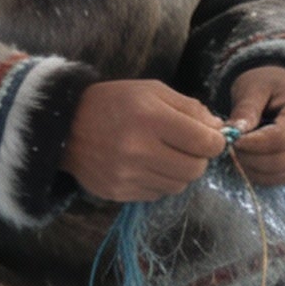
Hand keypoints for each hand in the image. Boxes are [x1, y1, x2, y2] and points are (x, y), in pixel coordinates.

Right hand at [61, 80, 226, 201]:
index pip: (204, 143)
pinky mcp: (118, 192)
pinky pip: (156, 194)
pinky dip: (159, 181)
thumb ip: (190, 108)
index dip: (216, 142)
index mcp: (151, 118)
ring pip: (178, 186)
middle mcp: (139, 150)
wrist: (64, 125)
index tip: (211, 138)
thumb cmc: (113, 102)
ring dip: (179, 172)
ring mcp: (127, 175)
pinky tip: (145, 165)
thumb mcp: (152, 91)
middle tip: (188, 147)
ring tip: (164, 154)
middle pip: (195, 169)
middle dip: (199, 158)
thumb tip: (219, 129)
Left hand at [227, 67, 284, 186]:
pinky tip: (249, 157)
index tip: (232, 140)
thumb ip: (245, 109)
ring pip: (279, 174)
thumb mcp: (254, 87)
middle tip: (231, 146)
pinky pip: (280, 179)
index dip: (252, 144)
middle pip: (280, 161)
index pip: (280, 139)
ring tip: (239, 150)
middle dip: (250, 158)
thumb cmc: (270, 84)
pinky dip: (260, 174)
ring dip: (252, 168)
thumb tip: (232, 134)